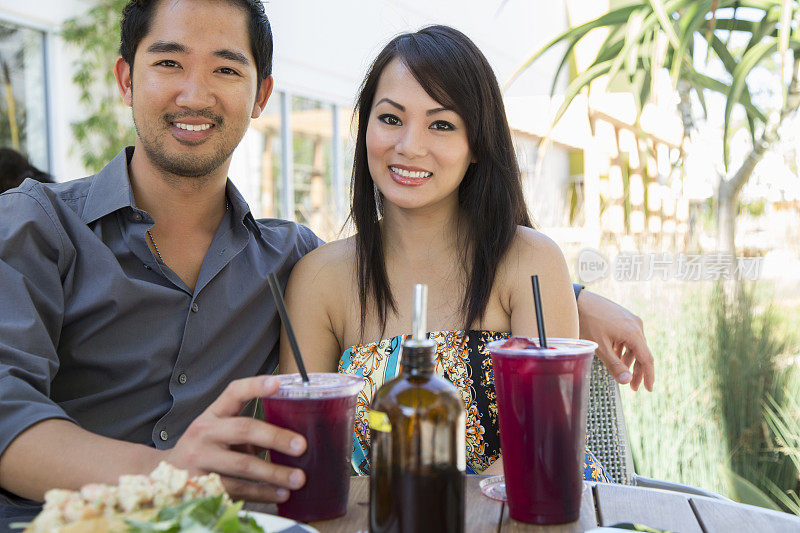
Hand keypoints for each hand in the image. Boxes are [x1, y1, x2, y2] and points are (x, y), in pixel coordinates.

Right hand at [164, 376, 306, 502]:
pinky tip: (280, 495)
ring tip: (298, 479)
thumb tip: (288, 441)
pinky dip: (261, 494)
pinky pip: (236, 490)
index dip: (255, 386)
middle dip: (276, 437)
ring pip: (242, 465)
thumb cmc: (203, 450)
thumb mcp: (218, 432)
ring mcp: (199, 460)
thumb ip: (246, 432)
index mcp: (212, 415)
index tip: (278, 383)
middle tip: (301, 446)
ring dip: (273, 473)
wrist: (161, 476)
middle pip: (243, 429)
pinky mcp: (200, 486)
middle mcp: (204, 433)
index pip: (233, 393)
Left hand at [577, 290, 654, 390]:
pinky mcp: (624, 317)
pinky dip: (624, 348)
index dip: (648, 376)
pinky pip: (629, 337)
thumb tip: (627, 381)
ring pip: (635, 345)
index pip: (647, 359)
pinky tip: (616, 355)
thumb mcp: (600, 347)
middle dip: (637, 371)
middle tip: (633, 387)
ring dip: (629, 360)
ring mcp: (630, 319)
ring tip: (621, 371)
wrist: (578, 301)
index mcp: (634, 333)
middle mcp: (636, 325)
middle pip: (642, 353)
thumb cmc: (587, 323)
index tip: (648, 389)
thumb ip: (614, 365)